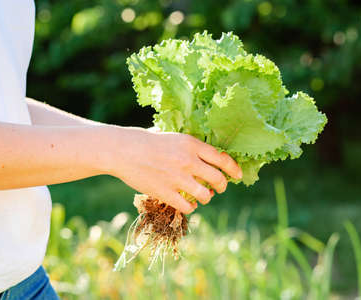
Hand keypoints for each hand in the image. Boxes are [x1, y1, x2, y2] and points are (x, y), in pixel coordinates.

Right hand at [106, 126, 242, 213]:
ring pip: (206, 195)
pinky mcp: (166, 192)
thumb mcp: (173, 137)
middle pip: (218, 178)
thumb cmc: (146, 141)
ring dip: (208, 197)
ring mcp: (178, 178)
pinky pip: (188, 205)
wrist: (123, 150)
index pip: (222, 159)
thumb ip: (190, 146)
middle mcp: (188, 161)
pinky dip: (192, 206)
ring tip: (204, 196)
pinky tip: (190, 204)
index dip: (234, 169)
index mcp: (191, 144)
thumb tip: (209, 155)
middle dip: (223, 186)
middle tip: (220, 188)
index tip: (238, 175)